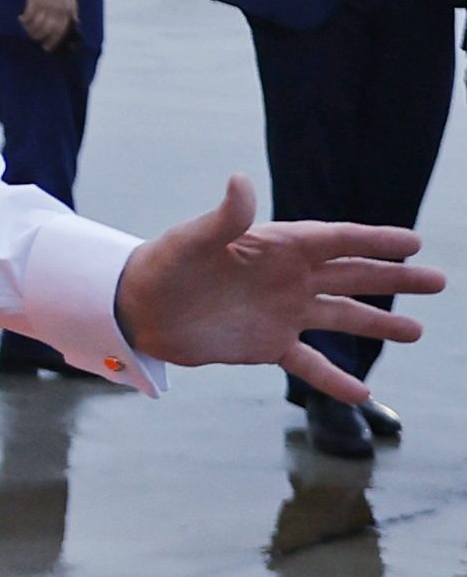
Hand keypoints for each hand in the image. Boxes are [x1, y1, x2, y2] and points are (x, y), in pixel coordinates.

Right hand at [20, 0, 78, 52]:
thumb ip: (72, 10)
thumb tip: (75, 22)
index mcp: (66, 9)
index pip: (61, 31)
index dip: (54, 41)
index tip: (48, 47)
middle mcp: (56, 10)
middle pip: (48, 31)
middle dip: (42, 39)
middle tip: (37, 41)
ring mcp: (45, 6)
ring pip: (37, 26)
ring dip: (31, 30)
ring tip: (28, 29)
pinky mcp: (34, 1)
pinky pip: (28, 17)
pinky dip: (24, 21)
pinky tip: (21, 19)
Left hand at [112, 174, 443, 401]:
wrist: (138, 308)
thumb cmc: (164, 264)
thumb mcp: (193, 240)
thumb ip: (224, 217)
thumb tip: (240, 181)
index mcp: (278, 246)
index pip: (339, 240)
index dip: (376, 241)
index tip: (414, 243)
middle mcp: (288, 278)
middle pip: (352, 276)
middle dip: (395, 278)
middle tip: (438, 281)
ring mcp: (282, 312)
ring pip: (341, 317)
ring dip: (378, 323)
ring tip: (417, 332)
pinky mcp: (267, 344)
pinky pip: (308, 363)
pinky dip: (334, 379)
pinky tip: (362, 396)